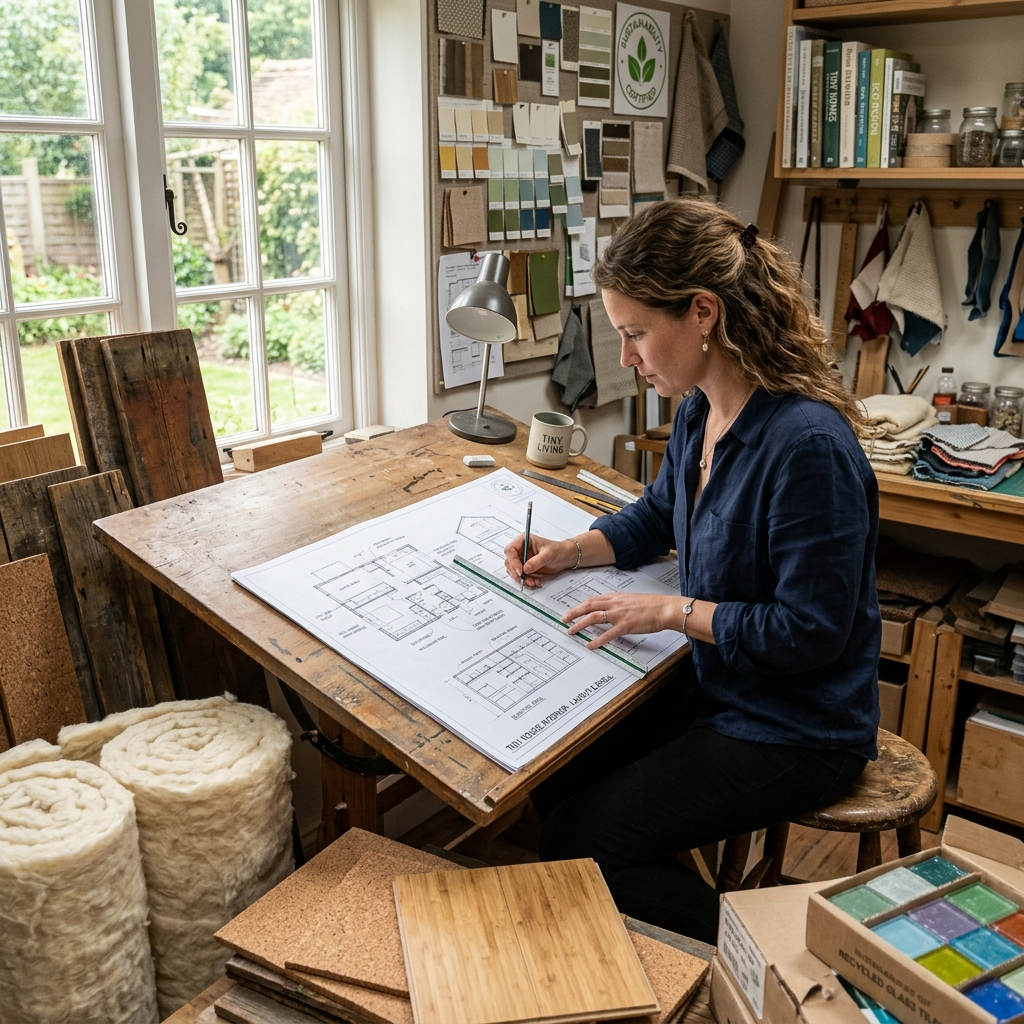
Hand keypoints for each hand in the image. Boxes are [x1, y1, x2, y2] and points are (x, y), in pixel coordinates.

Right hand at [504, 533, 577, 587]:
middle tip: (525, 579)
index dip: (513, 561)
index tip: (520, 571)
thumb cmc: (558, 550)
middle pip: (510, 562)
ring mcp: (522, 559)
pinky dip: (526, 581)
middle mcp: (521, 549)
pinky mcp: (525, 568)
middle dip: (517, 573)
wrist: (565, 558)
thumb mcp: (548, 554)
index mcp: (523, 540)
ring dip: (522, 579)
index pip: (510, 550)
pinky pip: (521, 576)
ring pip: (514, 571)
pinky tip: (535, 582)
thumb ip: (536, 561)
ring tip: (532, 582)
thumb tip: (525, 569)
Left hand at [563, 592, 679, 649]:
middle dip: (574, 613)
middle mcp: (615, 603)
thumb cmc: (652, 605)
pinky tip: (591, 645)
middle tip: (564, 619)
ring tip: (571, 631)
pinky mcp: (626, 625)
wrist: (665, 608)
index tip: (572, 611)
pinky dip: (597, 640)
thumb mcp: (632, 600)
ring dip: (580, 624)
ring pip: (593, 617)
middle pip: (588, 606)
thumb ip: (619, 604)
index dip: (580, 606)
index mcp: (616, 597)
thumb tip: (609, 610)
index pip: (593, 599)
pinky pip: (608, 634)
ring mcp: (619, 614)